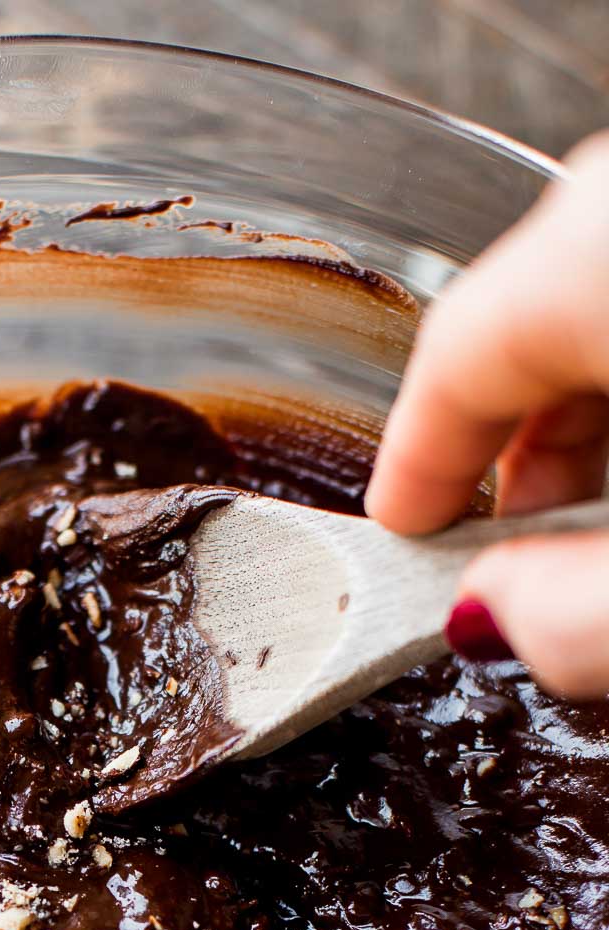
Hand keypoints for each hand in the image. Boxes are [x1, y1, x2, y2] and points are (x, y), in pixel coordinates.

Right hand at [365, 130, 608, 692]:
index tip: (398, 530)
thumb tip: (490, 616)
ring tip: (594, 512)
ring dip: (584, 399)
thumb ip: (575, 617)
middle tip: (505, 545)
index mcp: (605, 256)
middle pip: (529, 312)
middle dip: (507, 442)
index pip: (457, 354)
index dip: (412, 460)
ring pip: (604, 282)